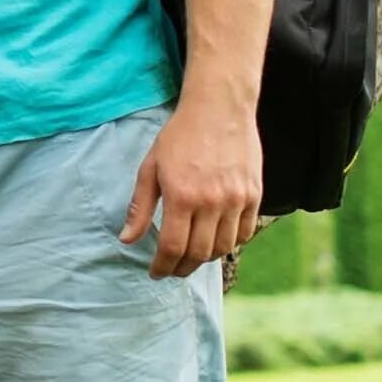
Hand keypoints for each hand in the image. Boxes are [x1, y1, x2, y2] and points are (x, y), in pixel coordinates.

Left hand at [120, 96, 262, 277]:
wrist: (218, 109)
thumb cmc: (179, 137)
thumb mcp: (150, 168)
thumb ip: (140, 207)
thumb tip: (127, 240)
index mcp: (182, 196)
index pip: (172, 247)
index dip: (162, 266)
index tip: (155, 273)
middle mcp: (212, 202)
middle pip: (199, 253)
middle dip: (183, 268)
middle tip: (172, 270)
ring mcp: (236, 199)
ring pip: (223, 246)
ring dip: (206, 258)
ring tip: (191, 257)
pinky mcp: (254, 195)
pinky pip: (244, 232)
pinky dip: (230, 243)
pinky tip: (215, 241)